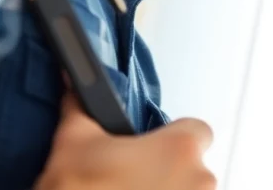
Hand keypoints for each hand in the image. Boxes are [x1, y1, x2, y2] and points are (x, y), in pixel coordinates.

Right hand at [34, 91, 215, 189]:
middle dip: (167, 173)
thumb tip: (75, 91)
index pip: (198, 131)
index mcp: (181, 148)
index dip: (175, 138)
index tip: (154, 148)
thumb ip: (80, 109)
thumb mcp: (72, 142)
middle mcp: (200, 180)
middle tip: (132, 180)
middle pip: (193, 168)